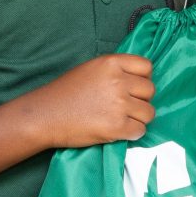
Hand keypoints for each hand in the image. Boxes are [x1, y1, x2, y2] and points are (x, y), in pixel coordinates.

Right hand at [22, 54, 155, 148]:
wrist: (45, 116)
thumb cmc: (65, 92)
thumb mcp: (91, 69)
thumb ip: (115, 70)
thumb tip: (138, 79)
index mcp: (111, 63)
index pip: (146, 67)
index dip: (142, 78)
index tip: (133, 87)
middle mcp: (118, 81)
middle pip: (150, 90)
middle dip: (140, 99)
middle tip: (124, 106)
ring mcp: (119, 105)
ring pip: (149, 112)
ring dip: (138, 118)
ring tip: (121, 119)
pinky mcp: (117, 127)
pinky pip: (140, 130)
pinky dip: (132, 133)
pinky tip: (118, 130)